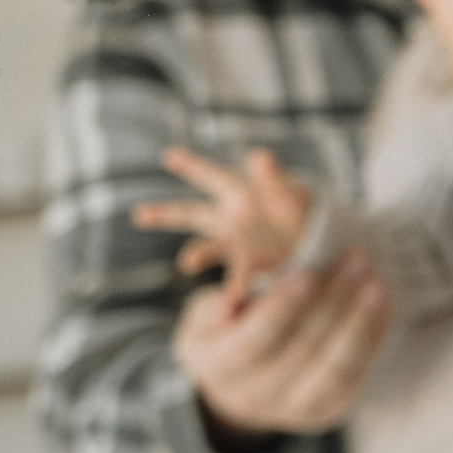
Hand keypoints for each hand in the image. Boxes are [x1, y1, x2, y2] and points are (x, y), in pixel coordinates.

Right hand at [132, 147, 314, 286]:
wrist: (313, 242)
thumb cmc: (298, 210)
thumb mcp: (290, 193)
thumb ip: (275, 179)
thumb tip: (259, 155)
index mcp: (239, 193)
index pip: (212, 176)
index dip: (191, 165)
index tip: (168, 154)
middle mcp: (229, 218)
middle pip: (192, 213)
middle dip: (166, 213)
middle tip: (139, 214)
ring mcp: (235, 243)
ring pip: (210, 247)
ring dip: (198, 254)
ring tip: (189, 262)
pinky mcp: (250, 266)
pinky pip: (239, 276)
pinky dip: (235, 287)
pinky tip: (234, 298)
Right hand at [174, 248, 391, 442]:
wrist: (245, 383)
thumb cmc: (227, 332)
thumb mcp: (207, 314)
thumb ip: (217, 306)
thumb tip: (234, 301)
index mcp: (220, 368)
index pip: (252, 343)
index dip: (280, 310)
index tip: (307, 274)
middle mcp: (255, 398)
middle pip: (301, 350)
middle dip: (332, 301)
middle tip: (356, 259)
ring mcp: (296, 409)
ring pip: (335, 367)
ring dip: (360, 321)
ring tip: (375, 281)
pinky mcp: (331, 408)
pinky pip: (357, 373)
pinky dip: (373, 335)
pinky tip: (382, 301)